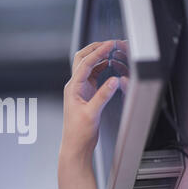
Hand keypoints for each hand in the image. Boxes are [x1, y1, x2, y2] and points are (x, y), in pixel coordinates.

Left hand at [60, 40, 126, 163]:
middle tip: (110, 43)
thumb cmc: (78, 133)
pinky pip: (94, 76)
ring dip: (100, 58)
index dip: (99, 52)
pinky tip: (111, 67)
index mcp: (73, 88)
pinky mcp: (86, 94)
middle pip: (82, 59)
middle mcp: (75, 86)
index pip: (86, 63)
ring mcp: (80, 89)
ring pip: (89, 66)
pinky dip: (103, 69)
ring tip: (113, 52)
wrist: (76, 145)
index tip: (110, 44)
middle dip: (96, 48)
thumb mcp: (92, 114)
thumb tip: (113, 81)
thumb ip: (102, 96)